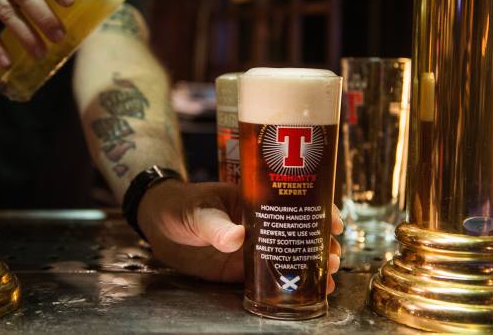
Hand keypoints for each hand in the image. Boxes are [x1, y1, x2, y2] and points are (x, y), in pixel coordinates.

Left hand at [137, 180, 343, 292]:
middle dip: (321, 243)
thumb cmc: (180, 205)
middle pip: (298, 231)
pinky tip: (308, 294)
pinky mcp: (241, 269)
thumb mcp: (197, 210)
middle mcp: (260, 223)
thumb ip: (214, 225)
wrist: (158, 227)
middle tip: (334, 256)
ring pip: (289, 256)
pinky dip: (289, 286)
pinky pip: (269, 278)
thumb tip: (235, 237)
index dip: (318, 208)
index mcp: (255, 199)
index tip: (334, 220)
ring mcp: (253, 247)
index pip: (293, 200)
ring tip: (329, 278)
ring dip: (312, 266)